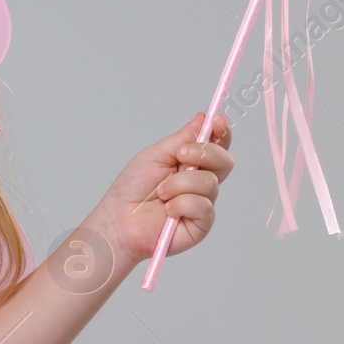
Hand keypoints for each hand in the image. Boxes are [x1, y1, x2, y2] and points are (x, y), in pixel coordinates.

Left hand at [95, 111, 234, 263]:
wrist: (118, 219)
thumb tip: (203, 119)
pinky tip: (168, 210)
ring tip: (161, 192)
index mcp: (192, 163)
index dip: (222, 131)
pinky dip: (181, 204)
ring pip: (209, 183)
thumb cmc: (132, 188)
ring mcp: (203, 202)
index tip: (216, 121)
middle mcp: (201, 181)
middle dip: (204, 153)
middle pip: (225, 161)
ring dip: (179, 183)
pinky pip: (203, 206)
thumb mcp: (155, 155)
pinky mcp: (201, 224)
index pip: (218, 144)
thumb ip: (181, 139)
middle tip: (180, 155)